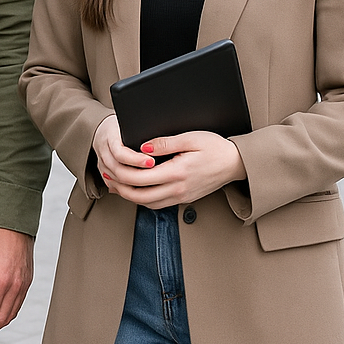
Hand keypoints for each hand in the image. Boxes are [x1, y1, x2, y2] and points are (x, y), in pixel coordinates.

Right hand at [92, 114, 156, 195]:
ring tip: (149, 186)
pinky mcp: (103, 169)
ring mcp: (101, 160)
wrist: (107, 126)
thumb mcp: (133, 121)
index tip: (152, 161)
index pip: (119, 152)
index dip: (136, 159)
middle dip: (136, 175)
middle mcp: (102, 149)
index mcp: (109, 134)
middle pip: (117, 169)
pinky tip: (138, 190)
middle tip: (155, 176)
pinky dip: (124, 189)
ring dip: (131, 185)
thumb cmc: (123, 122)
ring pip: (113, 179)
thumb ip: (145, 131)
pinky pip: (111, 183)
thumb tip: (157, 144)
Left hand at [103, 129, 246, 210]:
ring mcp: (181, 197)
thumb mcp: (191, 138)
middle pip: (141, 196)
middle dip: (121, 188)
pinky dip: (142, 199)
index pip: (142, 179)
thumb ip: (165, 143)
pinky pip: (158, 204)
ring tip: (115, 183)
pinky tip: (135, 189)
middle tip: (107, 176)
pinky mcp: (183, 199)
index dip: (123, 174)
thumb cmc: (215, 148)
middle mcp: (178, 189)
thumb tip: (143, 147)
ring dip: (129, 196)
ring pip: (148, 204)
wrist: (235, 164)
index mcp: (178, 173)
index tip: (112, 165)